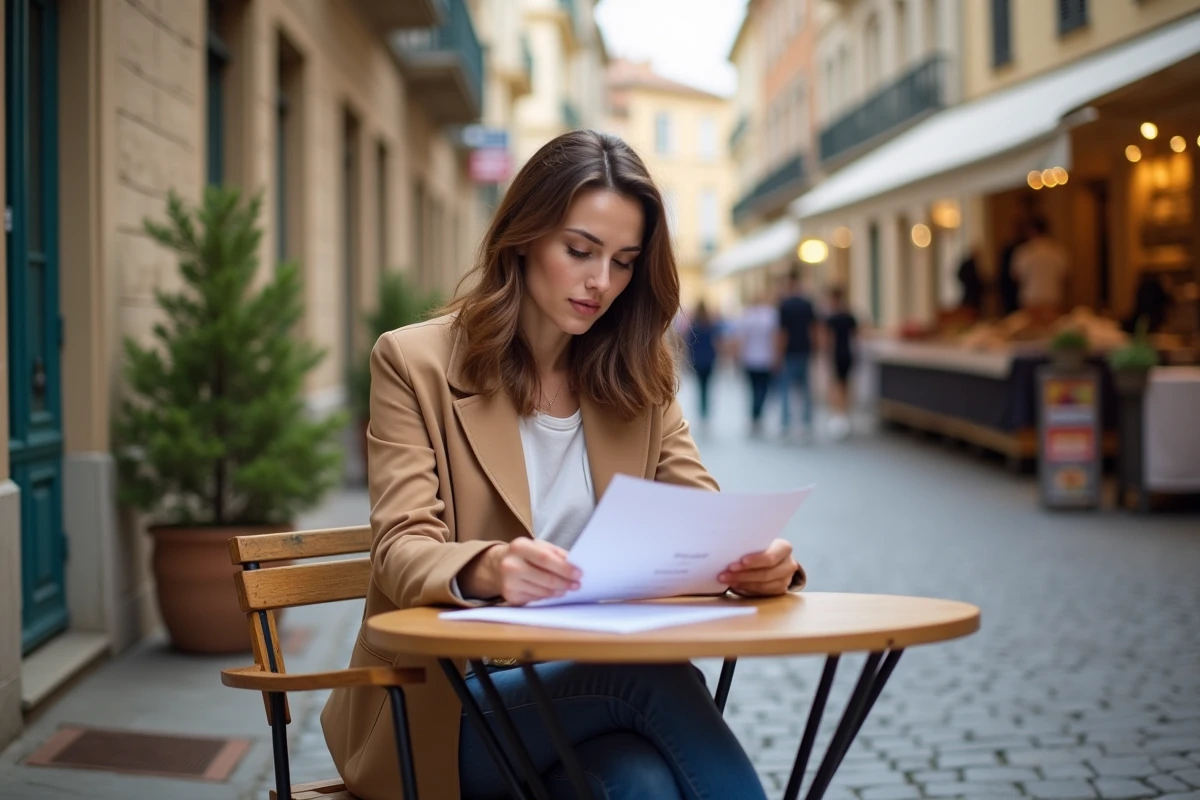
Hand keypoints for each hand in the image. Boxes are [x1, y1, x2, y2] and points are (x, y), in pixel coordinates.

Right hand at [462, 538, 581, 605]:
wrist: (496, 565)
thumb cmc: (523, 554)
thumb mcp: (537, 546)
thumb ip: (556, 553)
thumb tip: (574, 565)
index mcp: (519, 546)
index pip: (545, 559)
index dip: (564, 568)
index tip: (579, 573)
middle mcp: (511, 565)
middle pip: (545, 578)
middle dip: (565, 583)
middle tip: (577, 584)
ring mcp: (509, 583)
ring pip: (542, 592)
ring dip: (558, 591)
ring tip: (567, 588)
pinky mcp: (510, 597)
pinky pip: (536, 599)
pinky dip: (547, 596)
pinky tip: (553, 592)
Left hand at [718, 538, 797, 596]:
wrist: (776, 558)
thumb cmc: (763, 547)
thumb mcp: (760, 542)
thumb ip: (750, 546)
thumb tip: (728, 552)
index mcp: (784, 548)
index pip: (771, 556)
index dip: (756, 561)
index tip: (740, 562)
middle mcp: (789, 564)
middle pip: (766, 573)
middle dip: (743, 574)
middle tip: (725, 574)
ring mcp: (786, 579)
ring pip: (763, 585)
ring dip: (742, 583)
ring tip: (727, 580)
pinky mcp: (780, 590)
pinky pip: (762, 592)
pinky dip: (747, 588)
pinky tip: (735, 584)